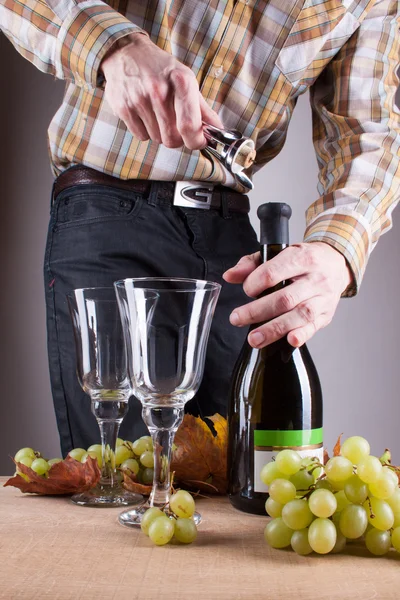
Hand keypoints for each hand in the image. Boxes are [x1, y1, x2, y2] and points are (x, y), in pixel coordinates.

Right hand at [101, 34, 223, 148]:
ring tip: (156, 113)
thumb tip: (218, 131)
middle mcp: (159, 90)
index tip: (199, 141)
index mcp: (181, 81)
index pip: (190, 126)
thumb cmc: (159, 68)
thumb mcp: (185, 79)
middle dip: (176, 138)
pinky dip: (144, 131)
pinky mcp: (123, 108)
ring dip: (160, 133)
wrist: (125, 53)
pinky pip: (141, 136)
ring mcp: (139, 99)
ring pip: (157, 139)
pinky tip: (144, 113)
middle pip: (172, 139)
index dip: (197, 141)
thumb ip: (202, 109)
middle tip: (175, 126)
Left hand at [223, 242, 351, 347]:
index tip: (246, 290)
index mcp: (301, 258)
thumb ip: (251, 264)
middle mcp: (314, 279)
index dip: (254, 284)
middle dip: (257, 311)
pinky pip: (314, 327)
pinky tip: (289, 341)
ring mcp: (322, 298)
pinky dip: (302, 335)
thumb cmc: (302, 260)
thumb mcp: (278, 254)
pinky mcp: (326, 315)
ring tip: (254, 339)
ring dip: (274, 329)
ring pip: (299, 315)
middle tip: (237, 319)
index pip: (273, 273)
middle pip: (284, 298)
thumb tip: (230, 276)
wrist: (335, 264)